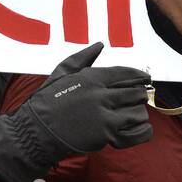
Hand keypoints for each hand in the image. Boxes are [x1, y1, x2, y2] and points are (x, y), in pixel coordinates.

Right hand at [0, 42, 153, 181]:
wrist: (36, 130)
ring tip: (131, 115)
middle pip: (136, 93)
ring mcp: (105, 116)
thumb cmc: (47, 101)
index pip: (126, 74)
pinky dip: (141, 132)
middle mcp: (101, 95)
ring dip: (137, 114)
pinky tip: (136, 129)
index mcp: (93, 78)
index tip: (145, 79)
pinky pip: (136, 133)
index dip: (139, 76)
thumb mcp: (62, 72)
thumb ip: (84, 57)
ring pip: (138, 112)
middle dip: (139, 95)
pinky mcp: (106, 136)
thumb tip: (99, 45)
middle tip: (137, 98)